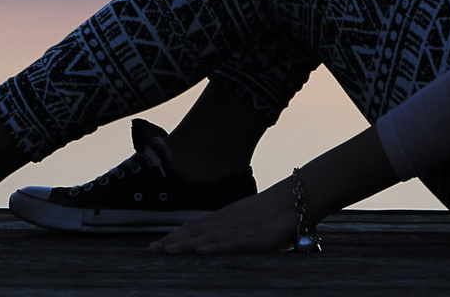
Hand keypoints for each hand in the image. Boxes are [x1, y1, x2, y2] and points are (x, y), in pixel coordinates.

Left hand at [149, 180, 295, 254]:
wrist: (298, 198)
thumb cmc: (276, 210)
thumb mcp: (249, 218)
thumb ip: (234, 227)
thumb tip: (217, 237)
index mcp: (226, 216)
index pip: (195, 226)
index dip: (175, 235)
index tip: (156, 244)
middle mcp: (229, 221)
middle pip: (196, 232)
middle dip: (173, 240)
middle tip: (151, 250)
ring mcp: (241, 229)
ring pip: (209, 238)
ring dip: (187, 244)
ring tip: (168, 251)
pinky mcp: (256, 238)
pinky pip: (232, 244)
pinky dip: (216, 247)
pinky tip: (201, 251)